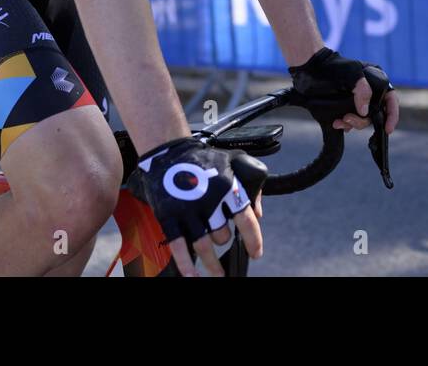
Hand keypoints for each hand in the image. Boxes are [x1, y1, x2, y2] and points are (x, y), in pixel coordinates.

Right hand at [128, 137, 266, 277]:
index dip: (254, 240)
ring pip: (205, 246)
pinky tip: (192, 277)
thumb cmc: (204, 158)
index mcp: (227, 187)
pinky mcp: (169, 216)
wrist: (169, 150)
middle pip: (223, 236)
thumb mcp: (235, 162)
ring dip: (212, 265)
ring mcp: (188, 210)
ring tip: (218, 275)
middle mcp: (209, 200)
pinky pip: (179, 246)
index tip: (256, 253)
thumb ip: (252, 186)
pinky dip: (186, 265)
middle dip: (224, 240)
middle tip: (220, 237)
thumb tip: (258, 214)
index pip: (246, 220)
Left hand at [290, 48, 398, 135]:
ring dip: (352, 124)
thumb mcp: (351, 73)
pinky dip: (345, 125)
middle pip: (375, 114)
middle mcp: (368, 92)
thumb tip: (365, 112)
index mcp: (376, 80)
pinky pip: (350, 122)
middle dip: (363, 121)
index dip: (392, 115)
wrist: (311, 68)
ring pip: (362, 120)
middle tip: (348, 119)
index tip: (388, 129)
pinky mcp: (345, 107)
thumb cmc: (333, 66)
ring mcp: (356, 101)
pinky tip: (337, 122)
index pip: (390, 99)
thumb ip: (362, 90)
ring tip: (340, 121)